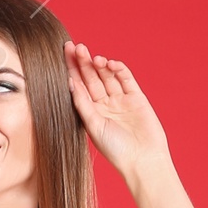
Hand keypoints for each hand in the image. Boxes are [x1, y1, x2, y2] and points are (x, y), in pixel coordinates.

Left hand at [64, 41, 171, 182]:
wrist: (142, 160)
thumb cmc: (115, 149)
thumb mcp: (93, 125)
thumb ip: (82, 103)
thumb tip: (70, 82)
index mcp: (91, 112)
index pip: (79, 86)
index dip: (72, 69)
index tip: (64, 53)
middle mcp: (105, 104)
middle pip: (92, 78)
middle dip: (84, 62)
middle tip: (76, 47)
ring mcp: (121, 100)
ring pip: (108, 76)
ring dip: (100, 65)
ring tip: (94, 58)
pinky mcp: (137, 98)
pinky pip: (126, 79)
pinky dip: (119, 69)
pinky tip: (110, 64)